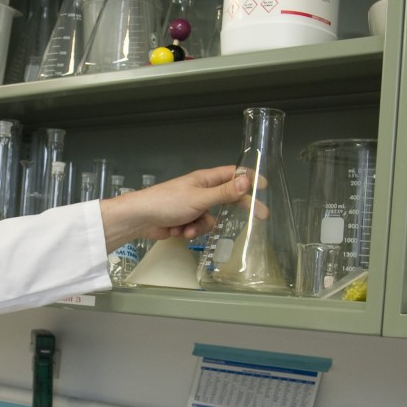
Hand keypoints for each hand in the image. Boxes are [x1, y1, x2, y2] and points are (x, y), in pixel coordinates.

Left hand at [98, 166, 248, 252]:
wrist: (141, 219)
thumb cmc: (167, 202)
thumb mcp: (200, 198)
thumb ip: (224, 193)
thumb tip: (247, 182)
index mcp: (205, 179)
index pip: (233, 174)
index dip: (249, 179)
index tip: (265, 187)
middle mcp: (201, 191)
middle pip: (227, 198)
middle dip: (238, 208)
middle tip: (259, 217)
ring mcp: (193, 206)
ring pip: (212, 219)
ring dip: (202, 226)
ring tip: (188, 228)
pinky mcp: (185, 220)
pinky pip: (198, 228)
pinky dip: (190, 231)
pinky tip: (177, 231)